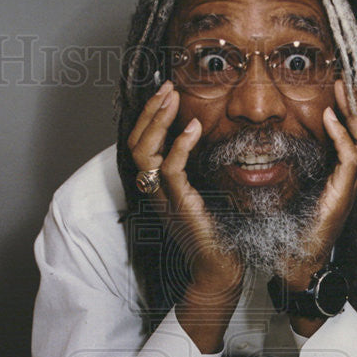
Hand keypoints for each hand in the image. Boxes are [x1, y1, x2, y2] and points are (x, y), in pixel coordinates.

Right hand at [127, 81, 243, 351]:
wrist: (222, 270)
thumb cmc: (220, 235)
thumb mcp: (210, 192)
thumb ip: (204, 169)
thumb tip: (215, 139)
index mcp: (159, 188)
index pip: (141, 144)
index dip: (149, 116)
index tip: (167, 92)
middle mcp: (155, 192)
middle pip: (135, 144)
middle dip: (149, 111)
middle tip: (167, 86)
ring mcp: (165, 199)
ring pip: (144, 153)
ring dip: (157, 121)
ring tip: (174, 98)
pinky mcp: (181, 206)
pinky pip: (170, 170)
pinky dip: (179, 145)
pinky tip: (193, 127)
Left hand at [282, 80, 356, 293]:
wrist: (298, 260)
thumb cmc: (295, 226)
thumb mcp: (299, 184)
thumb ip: (302, 161)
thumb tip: (289, 135)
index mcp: (345, 173)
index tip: (344, 81)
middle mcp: (353, 178)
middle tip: (347, 77)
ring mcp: (350, 187)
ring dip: (355, 112)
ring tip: (342, 89)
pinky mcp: (342, 196)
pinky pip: (350, 159)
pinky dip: (340, 136)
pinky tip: (329, 118)